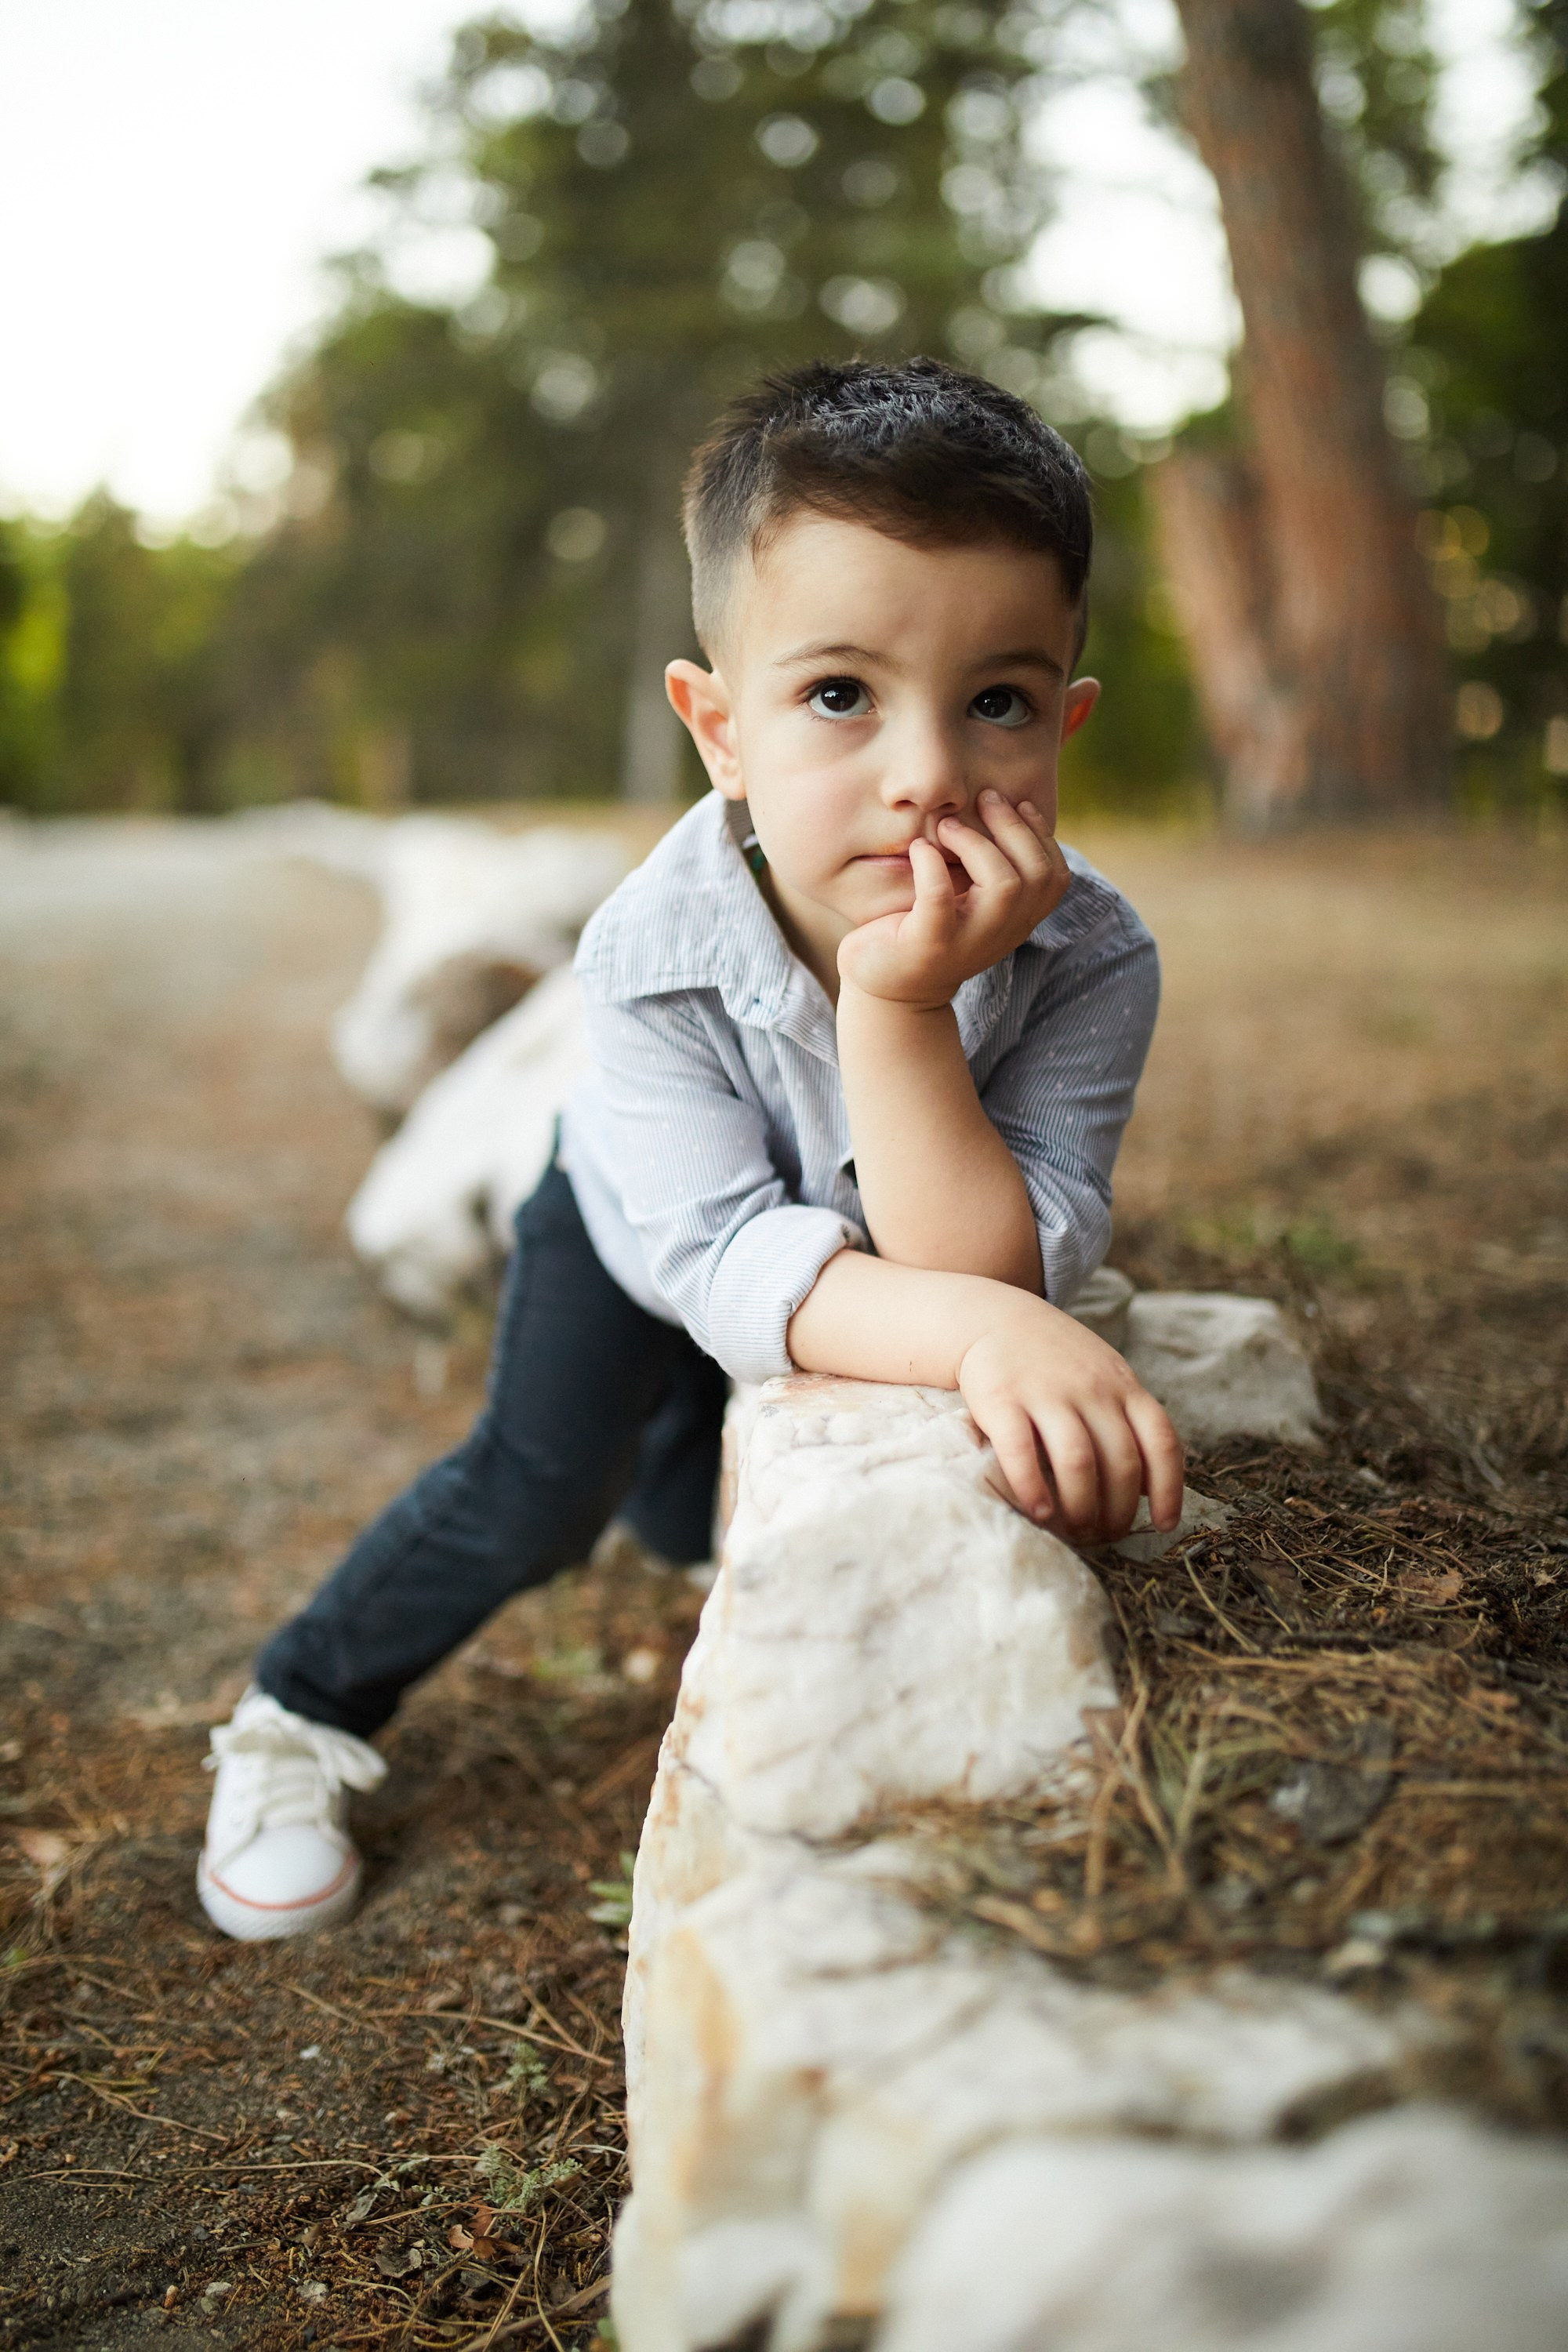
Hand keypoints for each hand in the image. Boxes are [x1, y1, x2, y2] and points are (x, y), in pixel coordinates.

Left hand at [838, 791, 1070, 1008]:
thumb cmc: (926, 930)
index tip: (1018, 803)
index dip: (1043, 835)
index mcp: (1017, 921)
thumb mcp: (968, 901)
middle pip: (1036, 875)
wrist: (888, 990)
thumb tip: (1002, 808)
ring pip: (1004, 886)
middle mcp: (1002, 933)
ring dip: (977, 844)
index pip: (1055, 877)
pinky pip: (940, 898)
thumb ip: (989, 869)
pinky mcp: (929, 945)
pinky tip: (919, 849)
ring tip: (946, 825)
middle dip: (1013, 827)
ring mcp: (968, 941)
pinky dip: (931, 866)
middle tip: (983, 799)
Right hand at [956, 1293, 1184, 1543]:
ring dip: (1081, 1507)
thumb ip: (1128, 1422)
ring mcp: (1047, 1393)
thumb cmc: (1055, 1360)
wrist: (992, 1317)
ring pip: (1078, 1462)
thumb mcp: (1105, 1377)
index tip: (1162, 1524)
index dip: (1169, 1489)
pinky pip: (1021, 1452)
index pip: (1161, 1441)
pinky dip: (1033, 1489)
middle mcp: (1092, 1389)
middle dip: (1117, 1511)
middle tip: (1104, 1535)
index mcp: (1123, 1386)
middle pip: (1121, 1462)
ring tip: (1076, 1529)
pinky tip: (1038, 1511)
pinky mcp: (1002, 1399)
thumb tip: (1150, 1488)